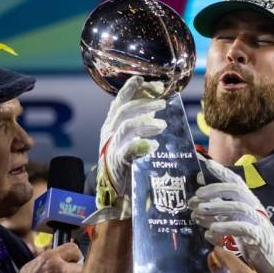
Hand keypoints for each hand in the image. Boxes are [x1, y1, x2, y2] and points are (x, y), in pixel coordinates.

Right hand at [91, 76, 166, 221]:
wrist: (112, 192)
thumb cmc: (125, 162)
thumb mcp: (130, 137)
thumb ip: (141, 120)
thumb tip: (157, 101)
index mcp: (111, 124)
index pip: (120, 102)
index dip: (131, 89)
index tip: (145, 80)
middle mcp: (109, 133)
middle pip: (124, 111)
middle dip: (144, 103)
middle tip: (164, 102)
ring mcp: (111, 148)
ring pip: (126, 127)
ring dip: (146, 122)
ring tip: (163, 125)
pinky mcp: (117, 164)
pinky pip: (128, 151)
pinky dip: (140, 146)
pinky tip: (153, 144)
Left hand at [190, 157, 273, 272]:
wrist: (271, 259)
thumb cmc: (250, 237)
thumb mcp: (234, 220)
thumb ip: (219, 210)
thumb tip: (196, 200)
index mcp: (248, 200)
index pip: (235, 182)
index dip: (222, 172)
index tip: (206, 164)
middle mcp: (254, 206)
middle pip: (237, 190)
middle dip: (215, 190)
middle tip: (196, 197)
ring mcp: (258, 220)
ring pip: (239, 208)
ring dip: (217, 208)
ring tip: (198, 214)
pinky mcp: (258, 236)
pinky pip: (242, 228)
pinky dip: (224, 229)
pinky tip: (209, 233)